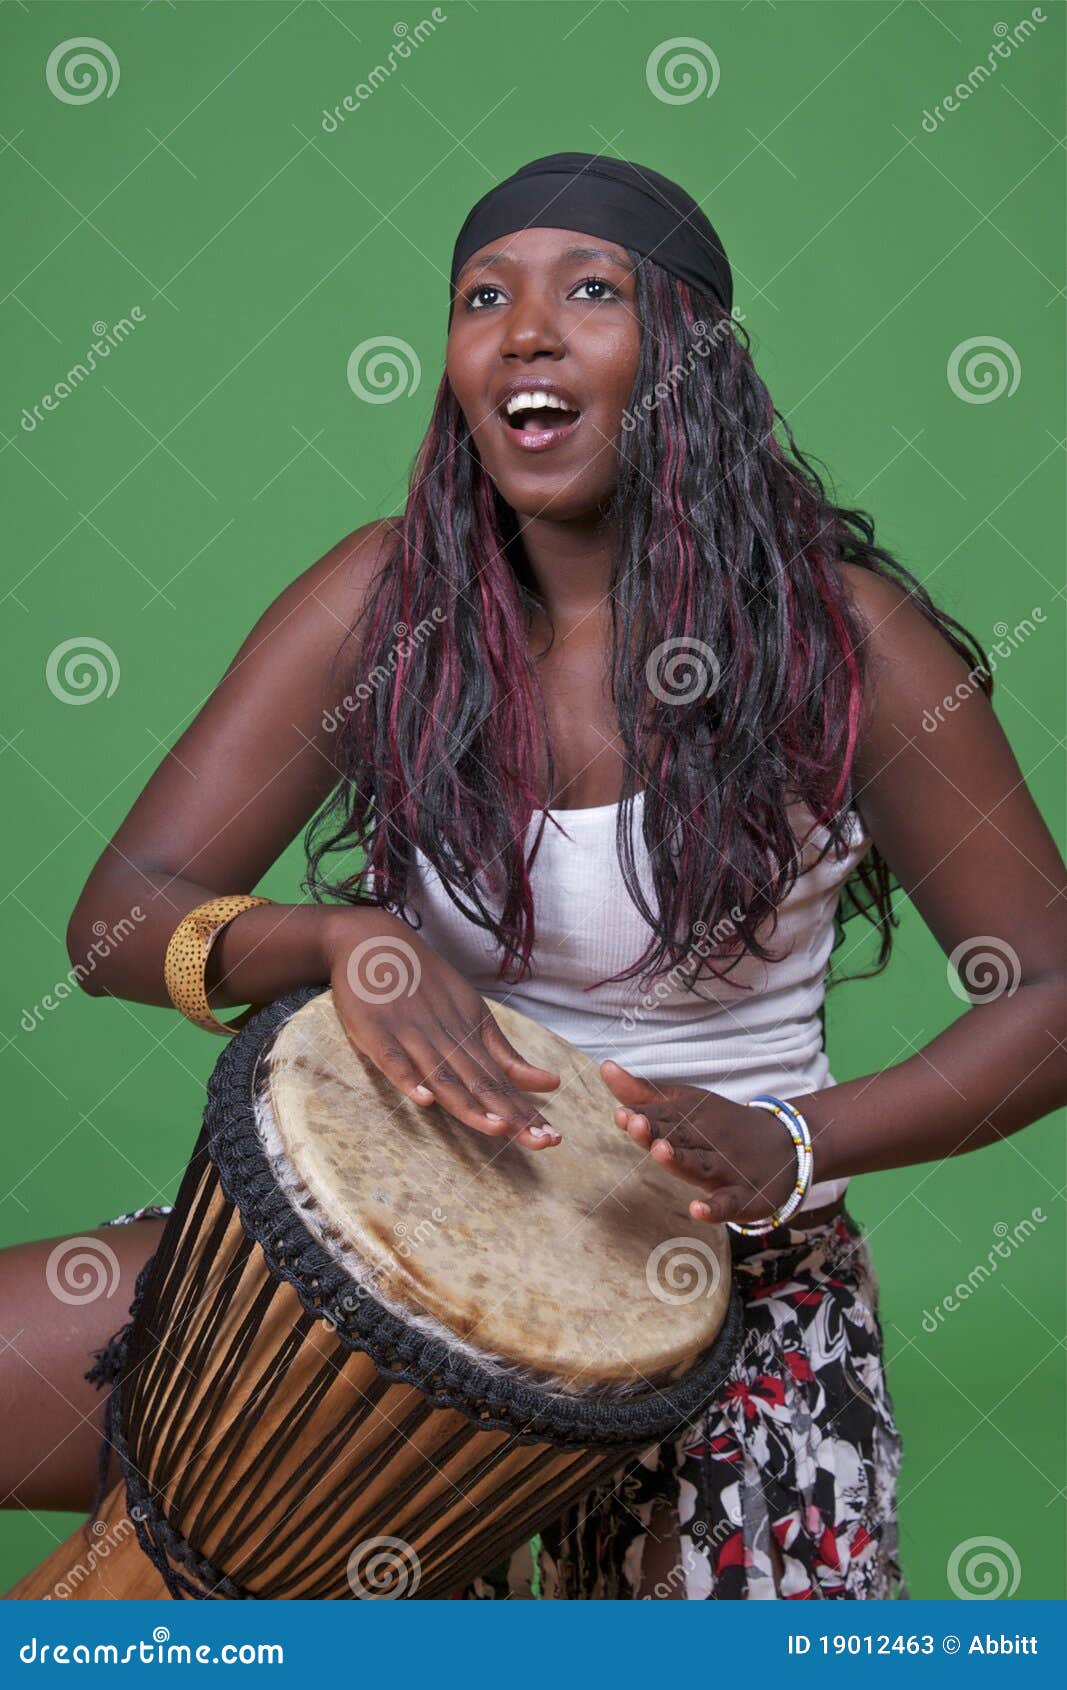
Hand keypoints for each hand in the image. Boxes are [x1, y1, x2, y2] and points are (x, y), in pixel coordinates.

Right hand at [324, 908, 562, 1148]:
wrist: (373, 940)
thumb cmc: (425, 983)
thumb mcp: (472, 1013)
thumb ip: (504, 1055)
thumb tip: (551, 1084)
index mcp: (471, 1035)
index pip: (502, 1082)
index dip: (526, 1112)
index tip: (553, 1138)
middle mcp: (446, 1038)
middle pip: (481, 1084)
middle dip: (511, 1115)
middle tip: (542, 1142)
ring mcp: (411, 1036)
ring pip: (443, 1077)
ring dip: (469, 1104)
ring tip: (497, 1128)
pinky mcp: (377, 1033)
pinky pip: (394, 1061)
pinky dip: (408, 1079)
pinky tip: (424, 1100)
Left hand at [599, 1060, 798, 1224]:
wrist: (785, 1146)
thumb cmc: (719, 1125)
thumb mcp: (684, 1105)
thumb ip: (642, 1093)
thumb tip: (604, 1066)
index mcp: (691, 1118)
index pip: (661, 1118)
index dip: (640, 1117)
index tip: (621, 1115)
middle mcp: (707, 1140)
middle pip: (679, 1136)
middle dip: (656, 1131)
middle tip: (634, 1123)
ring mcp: (726, 1168)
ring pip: (700, 1165)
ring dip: (681, 1160)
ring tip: (660, 1151)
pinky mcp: (743, 1196)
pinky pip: (728, 1203)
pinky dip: (715, 1208)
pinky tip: (697, 1209)